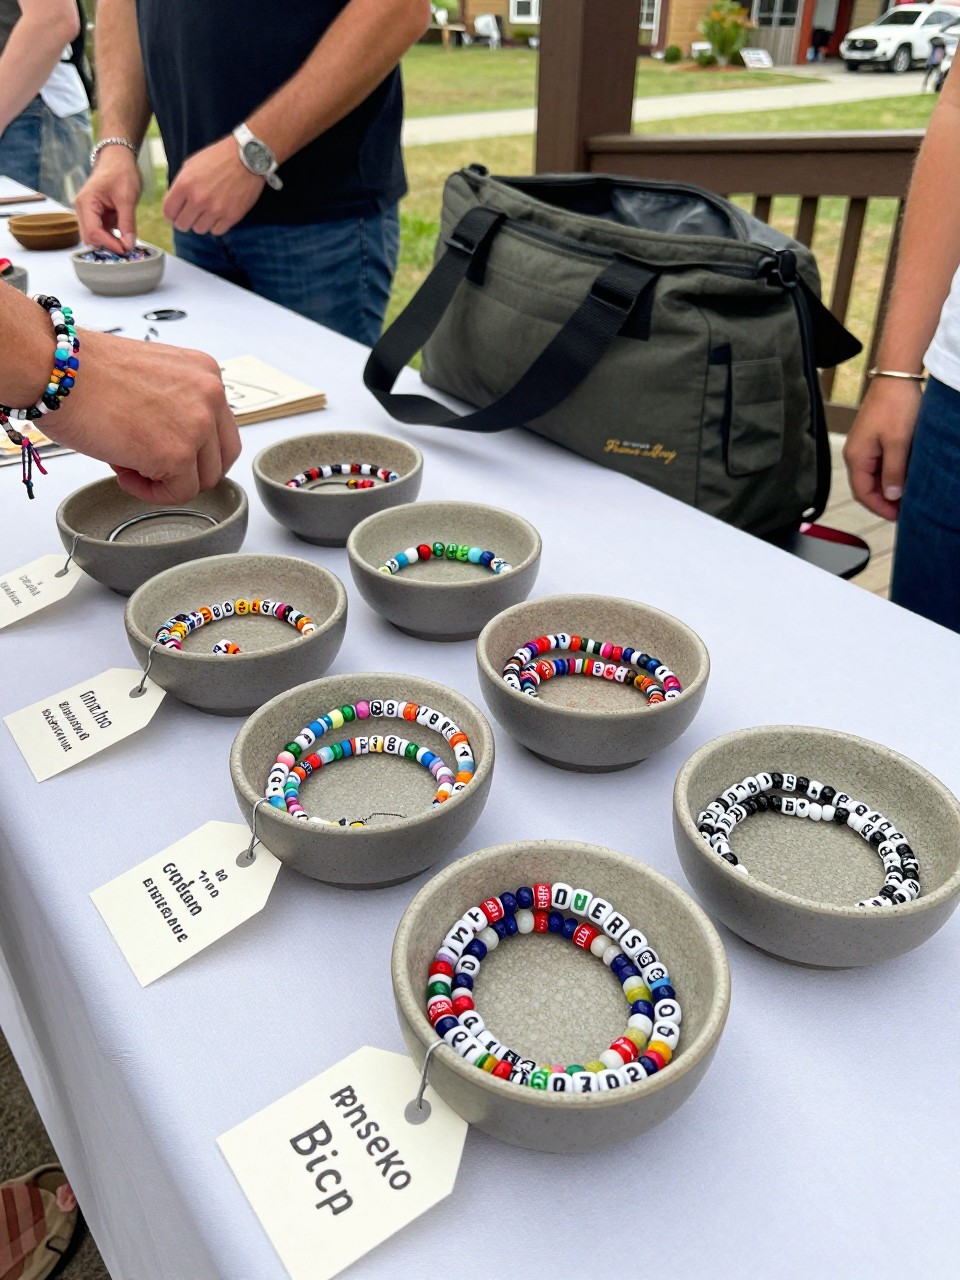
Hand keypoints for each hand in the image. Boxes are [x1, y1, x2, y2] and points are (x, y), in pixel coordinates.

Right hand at [49, 331, 240, 503]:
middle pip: (220, 457)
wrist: (53, 367)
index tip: (163, 449)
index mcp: (205, 372)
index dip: (193, 448)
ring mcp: (197, 425)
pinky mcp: (177, 454)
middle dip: (186, 469)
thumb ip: (176, 405)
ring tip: (129, 463)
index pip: (221, 428)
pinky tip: (123, 470)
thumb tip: (178, 444)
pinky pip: (178, 494)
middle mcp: (210, 395)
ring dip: (166, 480)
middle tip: (151, 465)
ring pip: (202, 479)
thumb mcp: (152, 378)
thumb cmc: (85, 371)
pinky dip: (150, 492)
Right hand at [74, 148, 141, 251]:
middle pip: (90, 237)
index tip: (125, 250)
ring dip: (109, 241)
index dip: (109, 244)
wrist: (118, 159)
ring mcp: (86, 212)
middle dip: (107, 245)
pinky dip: (111, 236)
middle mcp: (81, 208)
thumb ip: (127, 224)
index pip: (93, 232)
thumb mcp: (127, 199)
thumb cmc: (121, 173)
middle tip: (127, 249)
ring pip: (94, 237)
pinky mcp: (94, 215)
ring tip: (126, 240)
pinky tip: (123, 234)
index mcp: (85, 202)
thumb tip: (128, 246)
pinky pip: (100, 231)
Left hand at [163, 136, 264, 236]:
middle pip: (182, 225)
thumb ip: (180, 185)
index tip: (176, 214)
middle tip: (191, 215)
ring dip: (201, 223)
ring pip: (199, 230)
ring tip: (207, 212)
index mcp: (185, 184)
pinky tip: (218, 215)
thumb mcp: (191, 164)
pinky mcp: (231, 216)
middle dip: (184, 221)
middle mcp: (198, 199)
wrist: (247, 157)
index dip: (171, 214)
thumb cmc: (218, 158)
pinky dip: (216, 225)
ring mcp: (216, 210)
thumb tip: (175, 202)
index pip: (168, 212)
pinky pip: (217, 231)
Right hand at [843, 378, 922, 520]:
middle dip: (885, 500)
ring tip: (908, 494)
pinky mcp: (873, 439)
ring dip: (889, 487)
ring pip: (874, 476)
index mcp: (856, 457)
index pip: (863, 493)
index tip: (898, 516)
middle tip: (906, 509)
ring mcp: (864, 446)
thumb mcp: (898, 444)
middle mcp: (856, 454)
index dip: (880, 508)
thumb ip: (893, 473)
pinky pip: (879, 464)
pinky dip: (891, 474)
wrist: (896, 377)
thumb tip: (891, 496)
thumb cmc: (895, 406)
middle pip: (867, 487)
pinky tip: (905, 476)